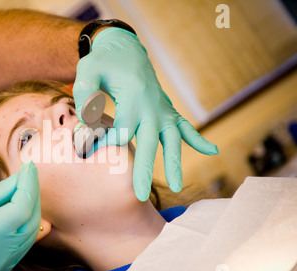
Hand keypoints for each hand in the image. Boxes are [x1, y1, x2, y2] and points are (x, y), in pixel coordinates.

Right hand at [0, 161, 39, 270]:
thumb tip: (18, 179)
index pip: (20, 209)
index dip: (27, 185)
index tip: (28, 165)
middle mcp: (0, 258)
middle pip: (31, 220)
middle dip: (32, 192)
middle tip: (28, 171)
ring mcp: (4, 266)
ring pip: (32, 230)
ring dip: (32, 206)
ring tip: (24, 184)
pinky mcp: (5, 267)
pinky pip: (25, 240)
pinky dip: (26, 220)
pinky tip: (19, 204)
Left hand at [73, 28, 217, 200]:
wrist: (124, 50)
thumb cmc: (103, 63)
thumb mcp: (88, 71)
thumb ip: (85, 92)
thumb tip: (86, 119)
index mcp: (132, 98)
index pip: (123, 131)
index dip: (107, 143)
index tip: (89, 151)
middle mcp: (152, 106)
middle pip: (150, 143)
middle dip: (144, 170)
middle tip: (139, 195)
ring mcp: (162, 109)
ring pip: (173, 139)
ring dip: (175, 163)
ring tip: (177, 185)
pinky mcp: (167, 110)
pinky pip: (185, 126)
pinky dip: (198, 138)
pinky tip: (212, 151)